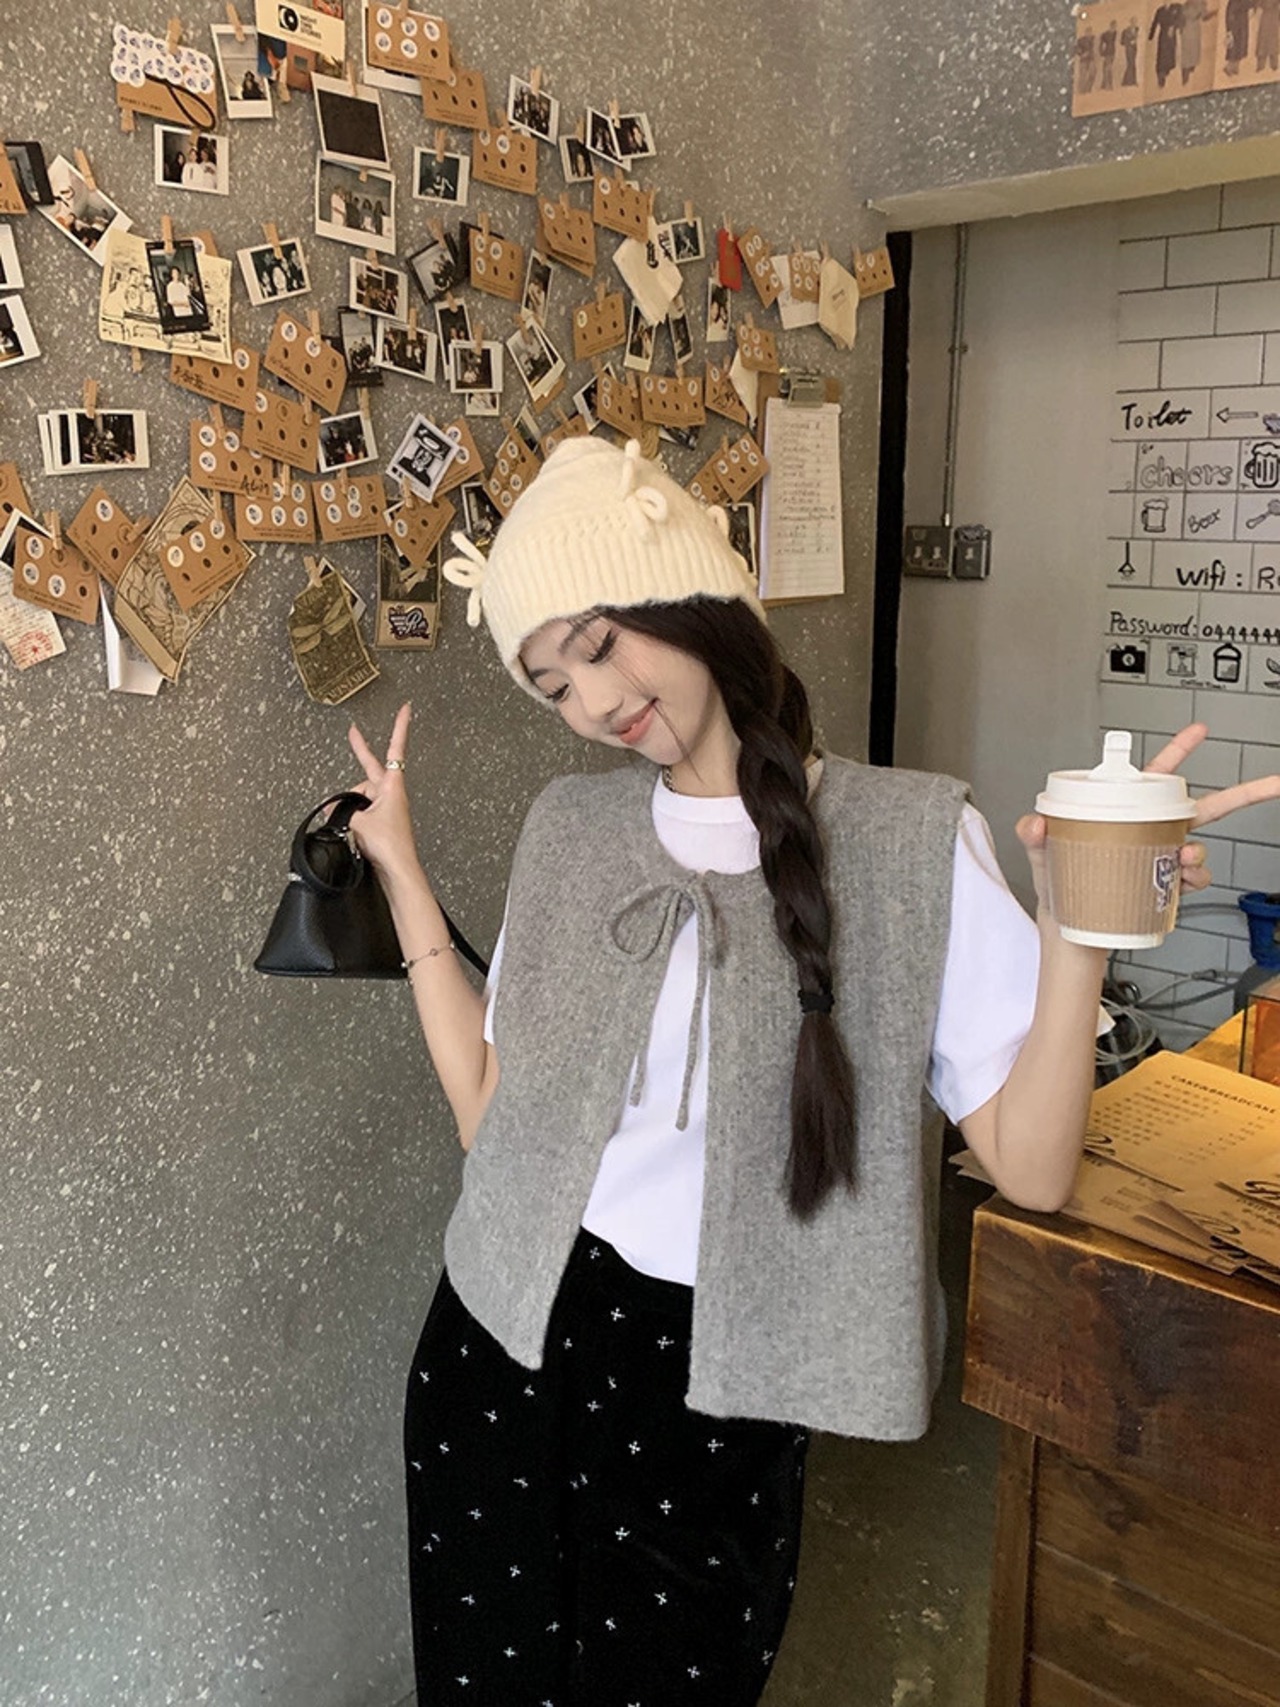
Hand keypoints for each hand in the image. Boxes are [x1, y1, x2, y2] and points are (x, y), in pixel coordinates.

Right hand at [346, 703, 420, 884]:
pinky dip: (353, 819)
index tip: (406, 708)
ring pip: (360, 798)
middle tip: (352, 733)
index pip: (396, 749)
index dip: (399, 727)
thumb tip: (337, 814)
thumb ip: (344, 811)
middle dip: (355, 770)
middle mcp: (392, 794)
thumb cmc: (389, 846)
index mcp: (393, 786)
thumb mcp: (359, 822)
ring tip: (353, 826)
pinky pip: (362, 813)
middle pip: (366, 776)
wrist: (398, 871)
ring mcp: (387, 809)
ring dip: (350, 808)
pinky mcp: (382, 823)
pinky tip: (351, 832)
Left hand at [1016, 722, 1279, 912]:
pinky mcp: (1166, 888)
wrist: (1070, 932)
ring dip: (1200, 852)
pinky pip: (1193, 881)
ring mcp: (1161, 860)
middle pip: (1203, 808)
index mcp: (1125, 812)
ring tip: (1184, 860)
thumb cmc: (1059, 887)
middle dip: (1244, 794)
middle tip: (1274, 784)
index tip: (1199, 730)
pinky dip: (1194, 881)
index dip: (1178, 751)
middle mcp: (1151, 833)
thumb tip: (1034, 823)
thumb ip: (1034, 833)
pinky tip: (1181, 883)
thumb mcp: (1041, 853)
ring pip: (1199, 848)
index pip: (1154, 777)